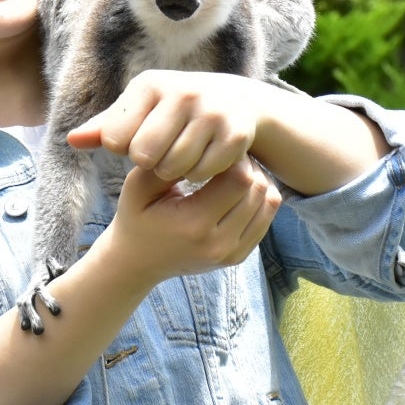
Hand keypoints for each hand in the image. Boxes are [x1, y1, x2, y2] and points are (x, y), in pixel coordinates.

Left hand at [66, 70, 264, 184]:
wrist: (236, 101)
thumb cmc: (172, 110)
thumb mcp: (138, 111)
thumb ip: (104, 127)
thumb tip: (70, 140)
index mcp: (149, 84)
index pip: (115, 140)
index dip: (125, 149)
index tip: (139, 139)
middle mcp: (181, 92)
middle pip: (143, 156)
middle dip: (149, 163)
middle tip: (162, 153)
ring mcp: (211, 111)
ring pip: (174, 167)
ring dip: (174, 171)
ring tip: (181, 156)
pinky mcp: (235, 132)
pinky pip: (202, 172)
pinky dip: (200, 174)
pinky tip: (204, 159)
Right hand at [99, 157, 280, 284]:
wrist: (136, 262)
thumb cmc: (135, 216)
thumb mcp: (137, 186)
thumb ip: (165, 163)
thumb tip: (197, 143)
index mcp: (194, 225)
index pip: (239, 179)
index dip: (233, 156)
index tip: (216, 148)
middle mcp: (219, 243)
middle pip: (258, 189)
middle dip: (248, 165)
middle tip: (227, 155)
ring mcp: (231, 253)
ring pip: (269, 202)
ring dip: (256, 179)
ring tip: (233, 170)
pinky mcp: (239, 256)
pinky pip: (266, 217)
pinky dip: (258, 197)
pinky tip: (236, 188)